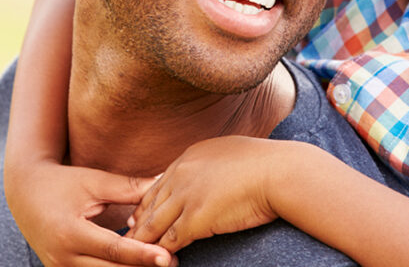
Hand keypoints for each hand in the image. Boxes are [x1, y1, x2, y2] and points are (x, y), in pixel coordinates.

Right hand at [5, 160, 172, 266]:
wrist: (25, 193)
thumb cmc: (62, 183)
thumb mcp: (93, 181)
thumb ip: (128, 187)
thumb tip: (164, 183)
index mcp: (70, 233)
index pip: (113, 250)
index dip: (142, 255)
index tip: (167, 257)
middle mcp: (63, 258)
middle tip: (174, 263)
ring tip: (159, 263)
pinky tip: (135, 264)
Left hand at [126, 136, 287, 253]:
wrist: (280, 171)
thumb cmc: (268, 163)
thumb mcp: (232, 152)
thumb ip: (215, 162)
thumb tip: (217, 171)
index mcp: (189, 157)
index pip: (160, 182)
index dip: (149, 200)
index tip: (140, 212)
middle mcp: (181, 174)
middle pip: (150, 202)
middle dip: (139, 220)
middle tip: (128, 233)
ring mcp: (186, 196)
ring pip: (154, 223)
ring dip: (143, 239)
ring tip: (133, 252)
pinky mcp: (195, 218)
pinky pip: (170, 239)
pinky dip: (161, 251)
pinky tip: (157, 260)